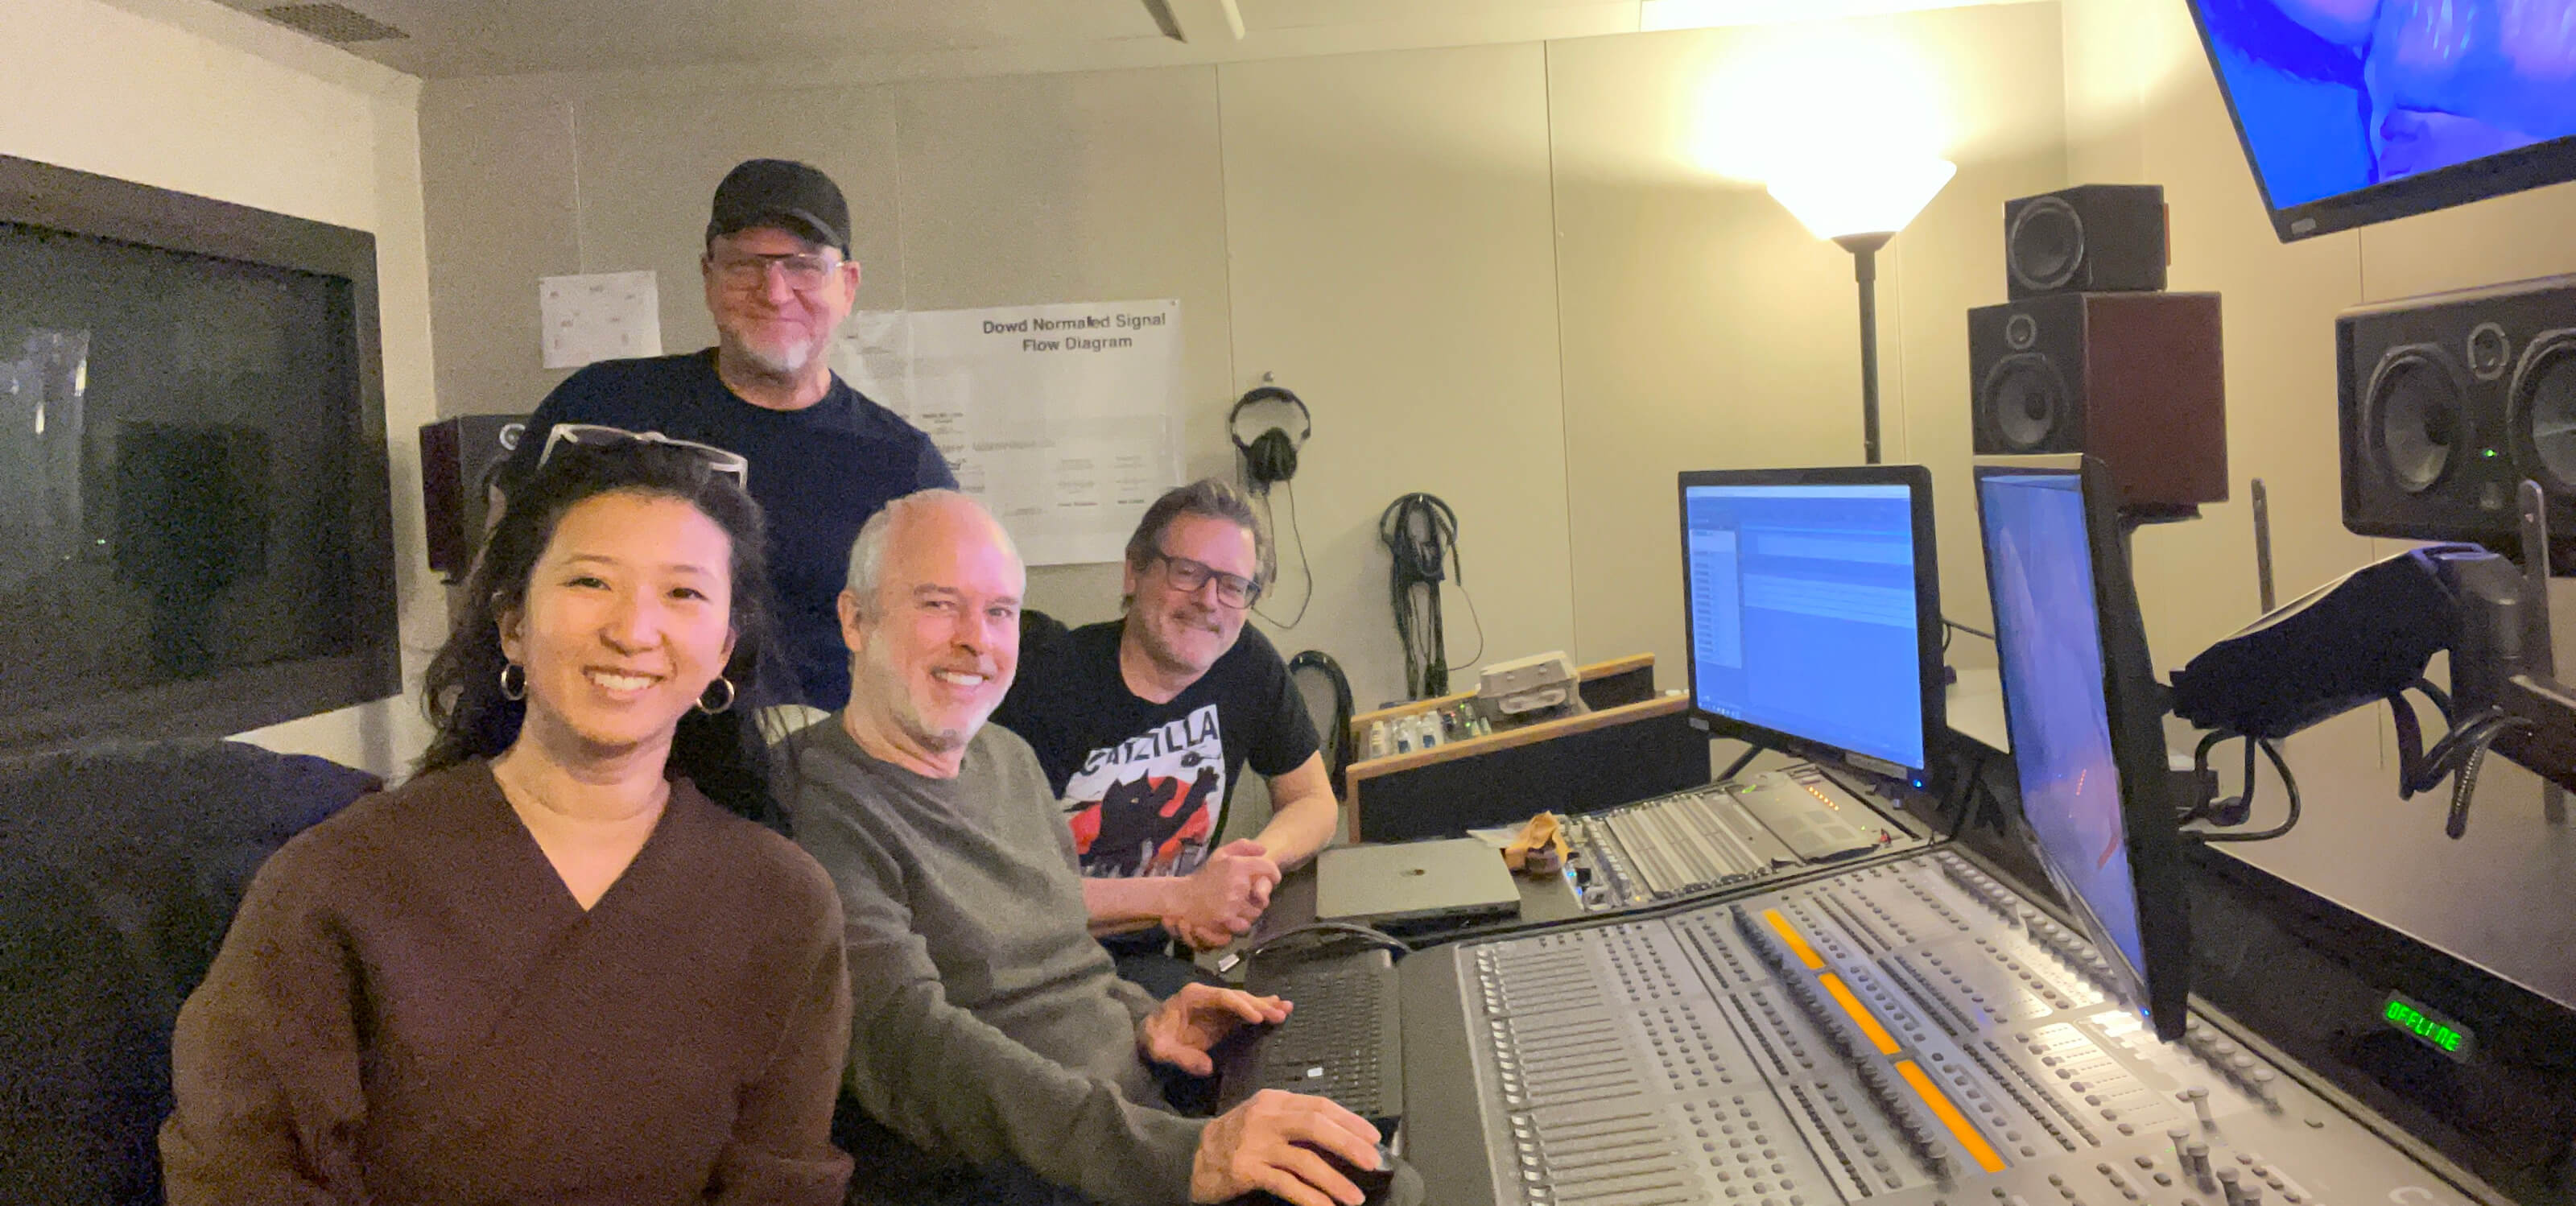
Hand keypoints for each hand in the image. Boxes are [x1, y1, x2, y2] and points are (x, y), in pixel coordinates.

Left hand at [1141, 982, 1290, 1074]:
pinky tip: (1277, 1011)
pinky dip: (1260, 1012)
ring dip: (1265, 1005)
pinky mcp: (1222, 1018)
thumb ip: (1181, 1057)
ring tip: (1287, 1008)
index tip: (1256, 1017)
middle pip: (1238, 997)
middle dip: (1259, 1005)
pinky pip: (1244, 1013)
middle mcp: (1208, 996)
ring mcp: (1216, 1006)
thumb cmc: (1153, 1038)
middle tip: (1280, 1014)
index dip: (1241, 1006)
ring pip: (1245, 1002)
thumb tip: (1208, 1068)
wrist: (1149, 1035)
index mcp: (1193, 996)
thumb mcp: (1159, 1049)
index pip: (1222, 997)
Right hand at [1163, 840, 1280, 949]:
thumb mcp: (1221, 854)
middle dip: (1258, 898)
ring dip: (1250, 912)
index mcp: (1237, 865)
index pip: (1269, 868)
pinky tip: (1233, 918)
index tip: (1273, 879)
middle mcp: (1237, 883)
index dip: (1274, 874)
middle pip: (1264, 895)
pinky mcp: (1227, 919)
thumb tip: (1264, 849)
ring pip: (1256, 913)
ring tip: (1239, 908)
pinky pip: (1245, 925)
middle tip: (1248, 897)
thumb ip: (1243, 846)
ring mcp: (1232, 903)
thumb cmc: (1205, 875)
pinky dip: (1241, 923)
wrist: (1183, 897)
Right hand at [1190, 1088, 1382, 1205]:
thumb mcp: (1264, 1119)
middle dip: (1348, 1144)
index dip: (1349, 1120)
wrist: (1192, 1156)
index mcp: (1274, 1101)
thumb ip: (1295, 1122)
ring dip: (1334, 1180)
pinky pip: (1286, 1184)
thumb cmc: (1234, 1138)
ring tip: (1353, 1196)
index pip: (1320, 1105)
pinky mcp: (1246, 1170)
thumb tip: (1341, 1138)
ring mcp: (1255, 1144)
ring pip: (1304, 1160)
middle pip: (1315, 1125)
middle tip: (1371, 1161)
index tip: (1372, 1136)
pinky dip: (1310, 1197)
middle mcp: (1265, 1118)